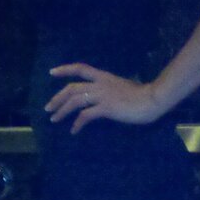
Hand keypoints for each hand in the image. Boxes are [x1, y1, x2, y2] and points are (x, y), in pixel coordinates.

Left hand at [45, 63, 163, 133]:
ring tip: (54, 119)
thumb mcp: (122, 86)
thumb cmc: (142, 95)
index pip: (80, 68)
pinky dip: (77, 124)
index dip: (64, 70)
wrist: (152, 100)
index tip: (52, 73)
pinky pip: (86, 116)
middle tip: (48, 108)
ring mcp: (102, 95)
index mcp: (104, 76)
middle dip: (57, 98)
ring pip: (75, 101)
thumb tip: (101, 96)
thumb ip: (110, 89)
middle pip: (72, 88)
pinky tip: (74, 131)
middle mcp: (100, 84)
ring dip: (62, 111)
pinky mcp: (106, 108)